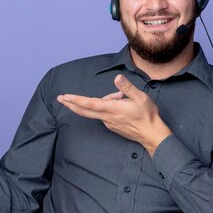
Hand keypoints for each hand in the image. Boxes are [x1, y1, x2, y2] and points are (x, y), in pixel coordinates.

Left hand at [57, 74, 171, 155]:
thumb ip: (127, 87)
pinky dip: (107, 108)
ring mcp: (109, 123)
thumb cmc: (147, 115)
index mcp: (112, 109)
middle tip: (60, 98)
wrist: (151, 134)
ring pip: (98, 110)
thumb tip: (117, 78)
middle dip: (71, 104)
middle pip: (85, 110)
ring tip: (123, 98)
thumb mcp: (140, 97)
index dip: (76, 100)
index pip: (90, 103)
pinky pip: (104, 115)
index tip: (65, 97)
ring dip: (102, 102)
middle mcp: (107, 117)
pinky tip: (122, 106)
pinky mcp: (112, 126)